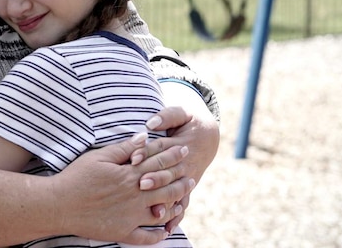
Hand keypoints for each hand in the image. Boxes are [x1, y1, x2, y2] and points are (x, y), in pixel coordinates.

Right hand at [50, 133, 195, 243]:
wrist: (59, 204)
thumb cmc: (76, 177)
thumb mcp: (98, 157)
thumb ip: (123, 148)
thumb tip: (143, 137)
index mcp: (128, 175)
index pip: (156, 163)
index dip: (171, 155)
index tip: (182, 150)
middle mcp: (134, 196)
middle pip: (165, 186)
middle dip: (180, 178)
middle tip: (191, 174)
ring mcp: (130, 216)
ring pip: (161, 210)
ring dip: (175, 204)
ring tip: (184, 199)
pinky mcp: (123, 232)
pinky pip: (147, 237)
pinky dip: (159, 234)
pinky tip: (166, 230)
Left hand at [138, 84, 220, 230]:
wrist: (207, 136)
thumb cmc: (189, 122)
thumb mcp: (182, 113)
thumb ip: (167, 116)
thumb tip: (151, 122)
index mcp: (180, 144)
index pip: (161, 149)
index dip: (148, 152)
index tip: (134, 157)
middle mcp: (184, 163)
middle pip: (167, 172)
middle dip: (155, 178)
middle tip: (140, 183)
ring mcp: (187, 177)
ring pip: (175, 191)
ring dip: (165, 201)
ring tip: (155, 211)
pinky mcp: (187, 187)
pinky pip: (183, 203)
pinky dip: (176, 216)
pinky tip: (168, 228)